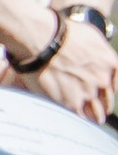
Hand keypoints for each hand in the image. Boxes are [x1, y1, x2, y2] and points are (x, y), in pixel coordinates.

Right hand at [0, 6, 117, 121]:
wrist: (43, 38)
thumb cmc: (62, 33)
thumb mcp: (92, 38)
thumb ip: (99, 54)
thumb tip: (96, 60)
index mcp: (111, 65)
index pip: (114, 88)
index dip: (105, 93)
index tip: (98, 96)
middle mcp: (103, 81)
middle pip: (106, 103)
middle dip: (99, 107)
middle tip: (92, 112)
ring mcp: (88, 93)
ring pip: (95, 115)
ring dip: (90, 117)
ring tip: (81, 119)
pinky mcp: (71, 103)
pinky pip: (79, 119)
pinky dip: (76, 122)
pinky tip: (69, 121)